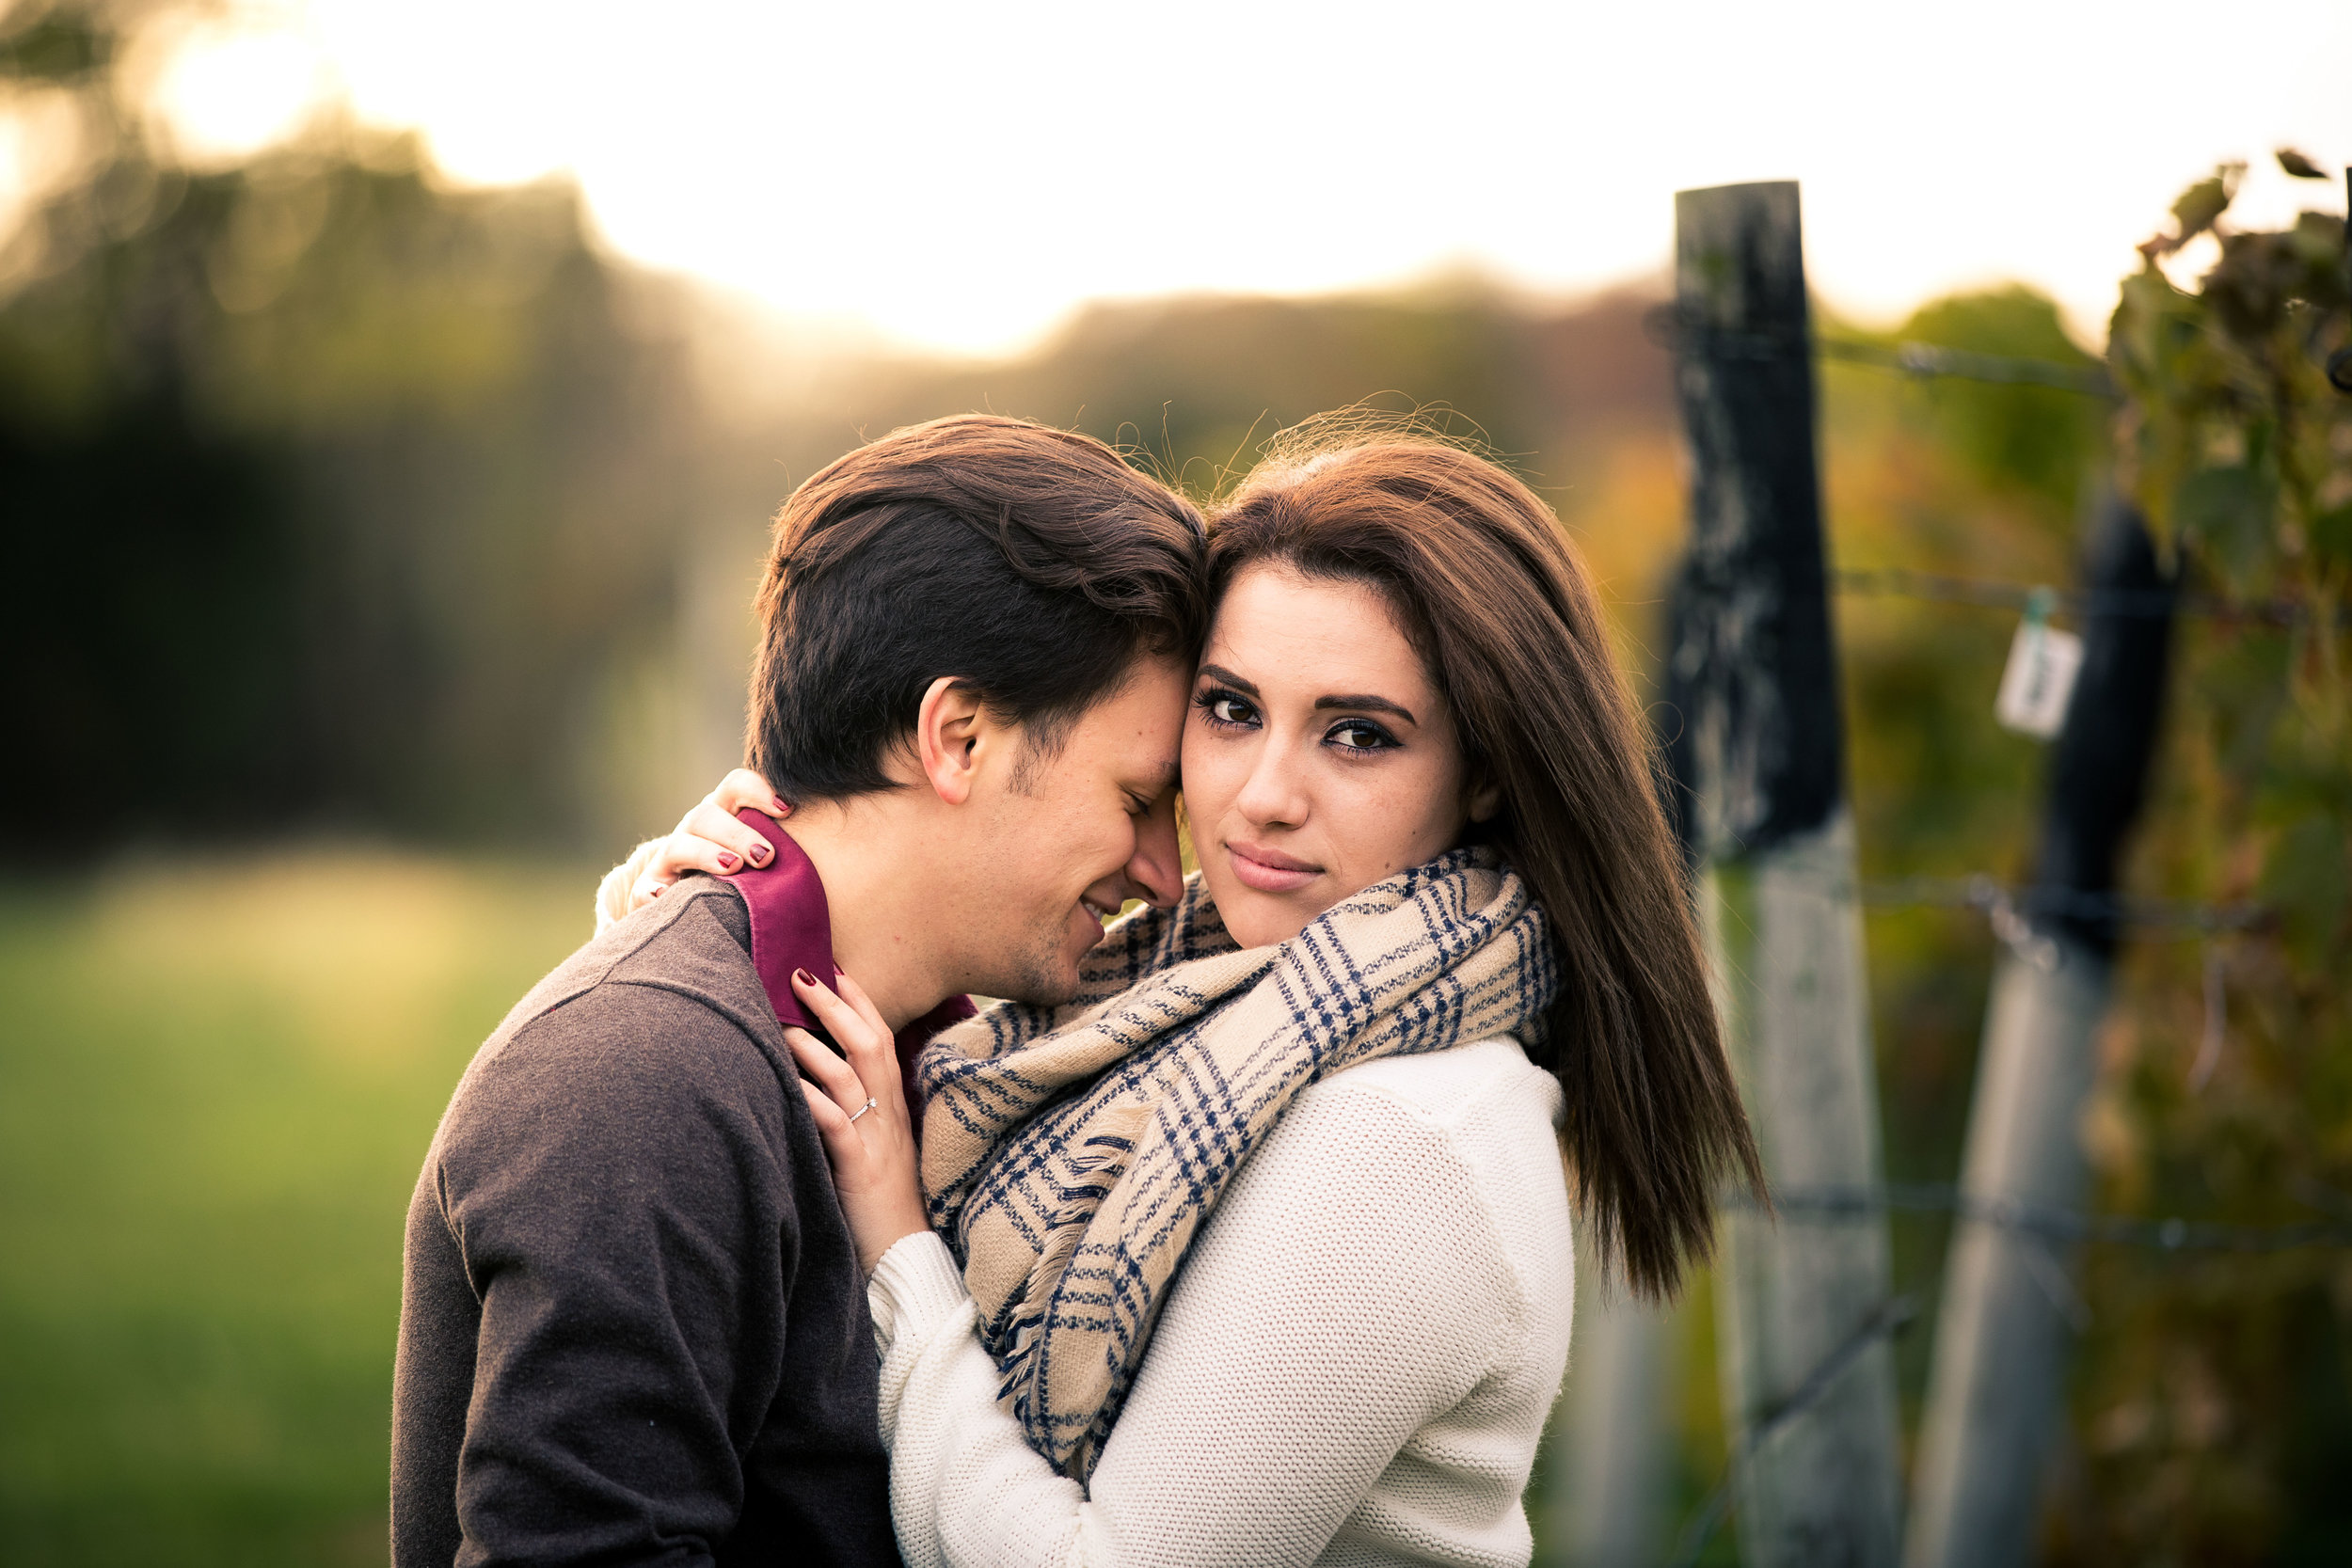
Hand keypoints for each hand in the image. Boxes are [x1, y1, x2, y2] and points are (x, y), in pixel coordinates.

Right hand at [628, 769, 790, 913]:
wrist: (684, 901)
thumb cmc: (741, 876)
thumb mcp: (759, 857)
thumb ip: (784, 846)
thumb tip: (847, 850)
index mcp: (723, 814)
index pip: (735, 785)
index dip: (759, 790)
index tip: (787, 810)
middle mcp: (694, 829)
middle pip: (709, 815)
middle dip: (739, 833)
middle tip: (766, 857)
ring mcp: (668, 858)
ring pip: (680, 844)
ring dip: (706, 853)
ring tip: (732, 869)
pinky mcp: (648, 890)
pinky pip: (645, 888)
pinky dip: (654, 891)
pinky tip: (666, 895)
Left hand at [783, 967, 929, 1273]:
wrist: (903, 1257)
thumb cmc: (880, 1203)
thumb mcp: (874, 1146)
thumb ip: (856, 1109)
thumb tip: (819, 1075)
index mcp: (893, 1106)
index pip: (882, 1038)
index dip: (859, 1001)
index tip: (834, 967)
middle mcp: (889, 1114)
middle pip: (870, 1043)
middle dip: (836, 1005)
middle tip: (802, 972)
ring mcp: (877, 1139)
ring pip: (850, 1076)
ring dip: (815, 1044)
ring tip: (783, 1021)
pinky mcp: (858, 1169)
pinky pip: (835, 1123)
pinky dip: (810, 1097)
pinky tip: (786, 1080)